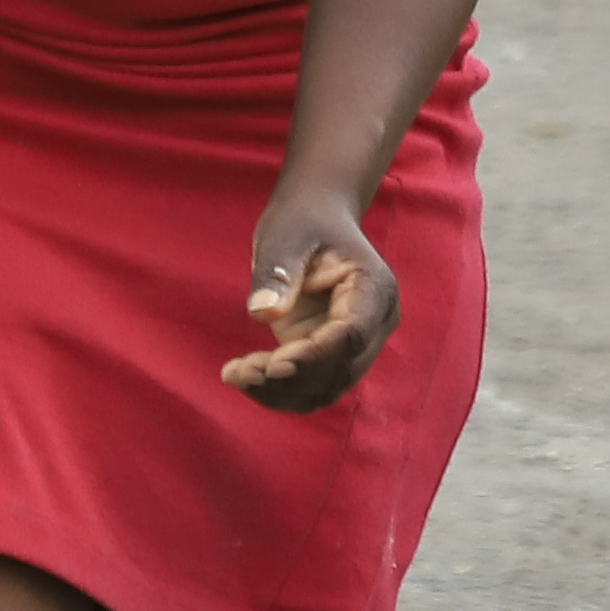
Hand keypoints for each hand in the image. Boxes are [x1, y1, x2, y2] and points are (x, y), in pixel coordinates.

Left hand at [225, 186, 397, 410]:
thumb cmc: (302, 221)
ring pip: (327, 386)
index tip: (272, 365)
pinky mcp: (330, 352)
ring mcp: (355, 342)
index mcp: (374, 289)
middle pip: (341, 369)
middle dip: (291, 379)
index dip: (314, 355)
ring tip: (234, 375)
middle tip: (240, 372)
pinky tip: (240, 376)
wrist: (314, 218)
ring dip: (282, 392)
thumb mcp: (285, 236)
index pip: (352, 335)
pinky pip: (311, 383)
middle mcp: (374, 323)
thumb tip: (261, 313)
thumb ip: (277, 273)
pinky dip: (279, 389)